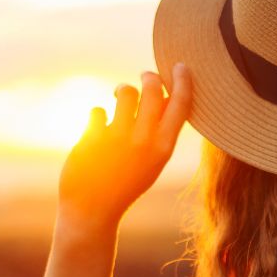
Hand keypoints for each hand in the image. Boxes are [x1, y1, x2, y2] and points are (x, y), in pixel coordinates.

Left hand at [57, 63, 192, 235]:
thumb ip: (160, 132)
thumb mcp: (152, 162)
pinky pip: (97, 110)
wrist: (93, 210)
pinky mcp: (92, 138)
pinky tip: (96, 128)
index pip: (181, 104)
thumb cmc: (125, 183)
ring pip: (126, 92)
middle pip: (153, 89)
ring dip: (122, 90)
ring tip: (119, 96)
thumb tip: (165, 95)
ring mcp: (118, 139)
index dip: (183, 81)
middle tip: (145, 77)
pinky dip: (97, 116)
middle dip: (149, 77)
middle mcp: (144, 141)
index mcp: (163, 148)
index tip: (180, 65)